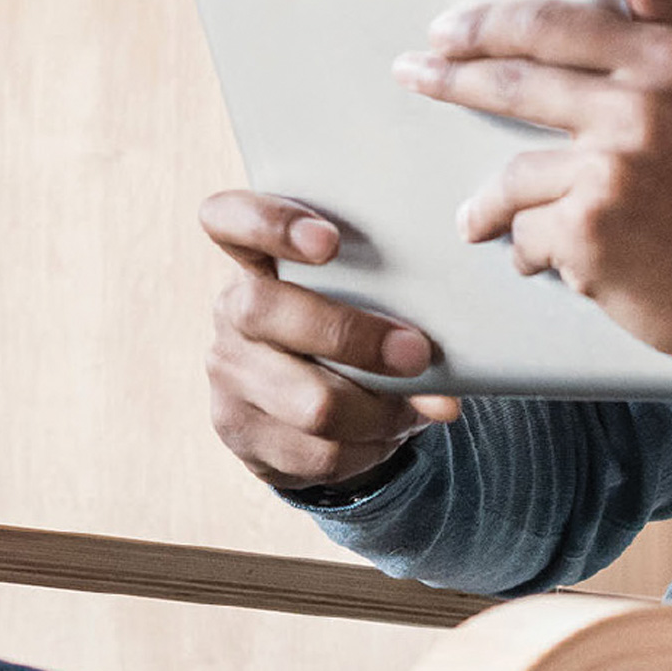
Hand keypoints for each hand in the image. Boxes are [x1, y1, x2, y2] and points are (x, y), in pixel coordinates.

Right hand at [199, 190, 462, 492]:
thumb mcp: (364, 298)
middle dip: (352, 336)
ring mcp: (228, 374)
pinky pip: (316, 452)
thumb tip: (443, 386)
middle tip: (417, 352)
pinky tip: (391, 432)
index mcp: (256, 257)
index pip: (228, 218)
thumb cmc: (351, 323)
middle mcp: (231, 310)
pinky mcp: (239, 433)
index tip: (330, 240)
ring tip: (425, 405)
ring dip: (379, 410)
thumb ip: (397, 309)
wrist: (305, 406)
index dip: (269, 222)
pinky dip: (369, 447)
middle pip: (266, 311)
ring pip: (307, 401)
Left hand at [392, 0, 671, 376]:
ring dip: (491, 204)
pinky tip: (553, 262)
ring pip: (513, 178)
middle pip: (512, 84)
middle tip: (416, 76)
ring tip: (480, 220)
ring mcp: (611, 174)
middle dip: (451, 79)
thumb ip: (667, 9)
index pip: (554, 24)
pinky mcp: (590, 238)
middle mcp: (641, 110)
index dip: (488, 24)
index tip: (448, 31)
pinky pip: (528, 238)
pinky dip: (533, 253)